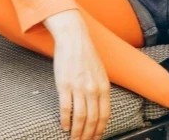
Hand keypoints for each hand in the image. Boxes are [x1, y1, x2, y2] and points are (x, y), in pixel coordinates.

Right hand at [45, 11, 110, 139]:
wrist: (73, 39)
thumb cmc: (85, 55)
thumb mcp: (99, 73)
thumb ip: (100, 89)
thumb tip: (98, 107)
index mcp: (103, 87)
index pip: (104, 115)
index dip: (100, 129)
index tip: (96, 138)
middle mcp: (93, 89)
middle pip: (92, 119)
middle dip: (88, 135)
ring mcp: (78, 87)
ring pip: (80, 117)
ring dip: (77, 132)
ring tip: (74, 139)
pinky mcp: (64, 85)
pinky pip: (66, 108)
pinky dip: (66, 120)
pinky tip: (65, 126)